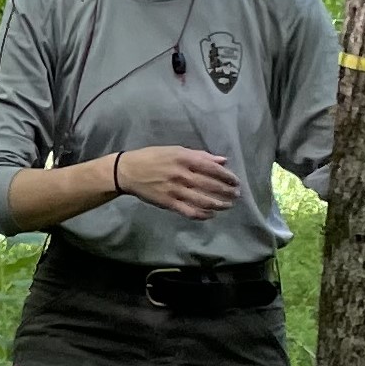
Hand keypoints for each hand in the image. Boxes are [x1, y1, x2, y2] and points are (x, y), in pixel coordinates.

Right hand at [114, 147, 239, 219]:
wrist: (128, 171)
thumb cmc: (153, 157)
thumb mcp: (175, 150)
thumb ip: (199, 156)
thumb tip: (222, 160)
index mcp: (184, 159)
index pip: (212, 169)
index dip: (227, 176)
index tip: (236, 182)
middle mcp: (181, 175)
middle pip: (210, 186)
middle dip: (226, 192)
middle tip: (236, 195)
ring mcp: (175, 190)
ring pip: (202, 200)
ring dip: (218, 204)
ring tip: (227, 206)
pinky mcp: (168, 203)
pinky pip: (189, 211)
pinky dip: (202, 214)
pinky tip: (210, 215)